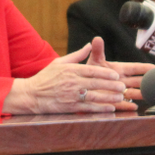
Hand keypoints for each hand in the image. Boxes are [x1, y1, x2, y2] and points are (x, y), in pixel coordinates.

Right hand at [3, 43, 126, 114]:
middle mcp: (72, 82)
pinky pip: (88, 108)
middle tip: (122, 86)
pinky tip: (110, 108)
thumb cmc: (45, 78)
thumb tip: (89, 45)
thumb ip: (76, 55)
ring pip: (94, 96)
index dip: (106, 73)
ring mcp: (71, 96)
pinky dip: (100, 108)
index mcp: (70, 70)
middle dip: (111, 85)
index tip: (116, 75)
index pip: (92, 70)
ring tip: (120, 97)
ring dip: (109, 97)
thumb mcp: (59, 63)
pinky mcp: (69, 107)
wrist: (31, 95)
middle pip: (96, 83)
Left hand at [87, 37, 154, 109]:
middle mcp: (122, 81)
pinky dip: (129, 106)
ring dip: (140, 93)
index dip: (144, 68)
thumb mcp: (94, 61)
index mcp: (119, 70)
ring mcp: (119, 92)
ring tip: (146, 93)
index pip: (135, 68)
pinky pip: (123, 105)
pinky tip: (134, 106)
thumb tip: (97, 38)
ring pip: (134, 93)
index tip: (154, 67)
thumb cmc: (90, 72)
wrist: (84, 86)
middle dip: (146, 81)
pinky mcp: (114, 102)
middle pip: (138, 81)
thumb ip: (97, 51)